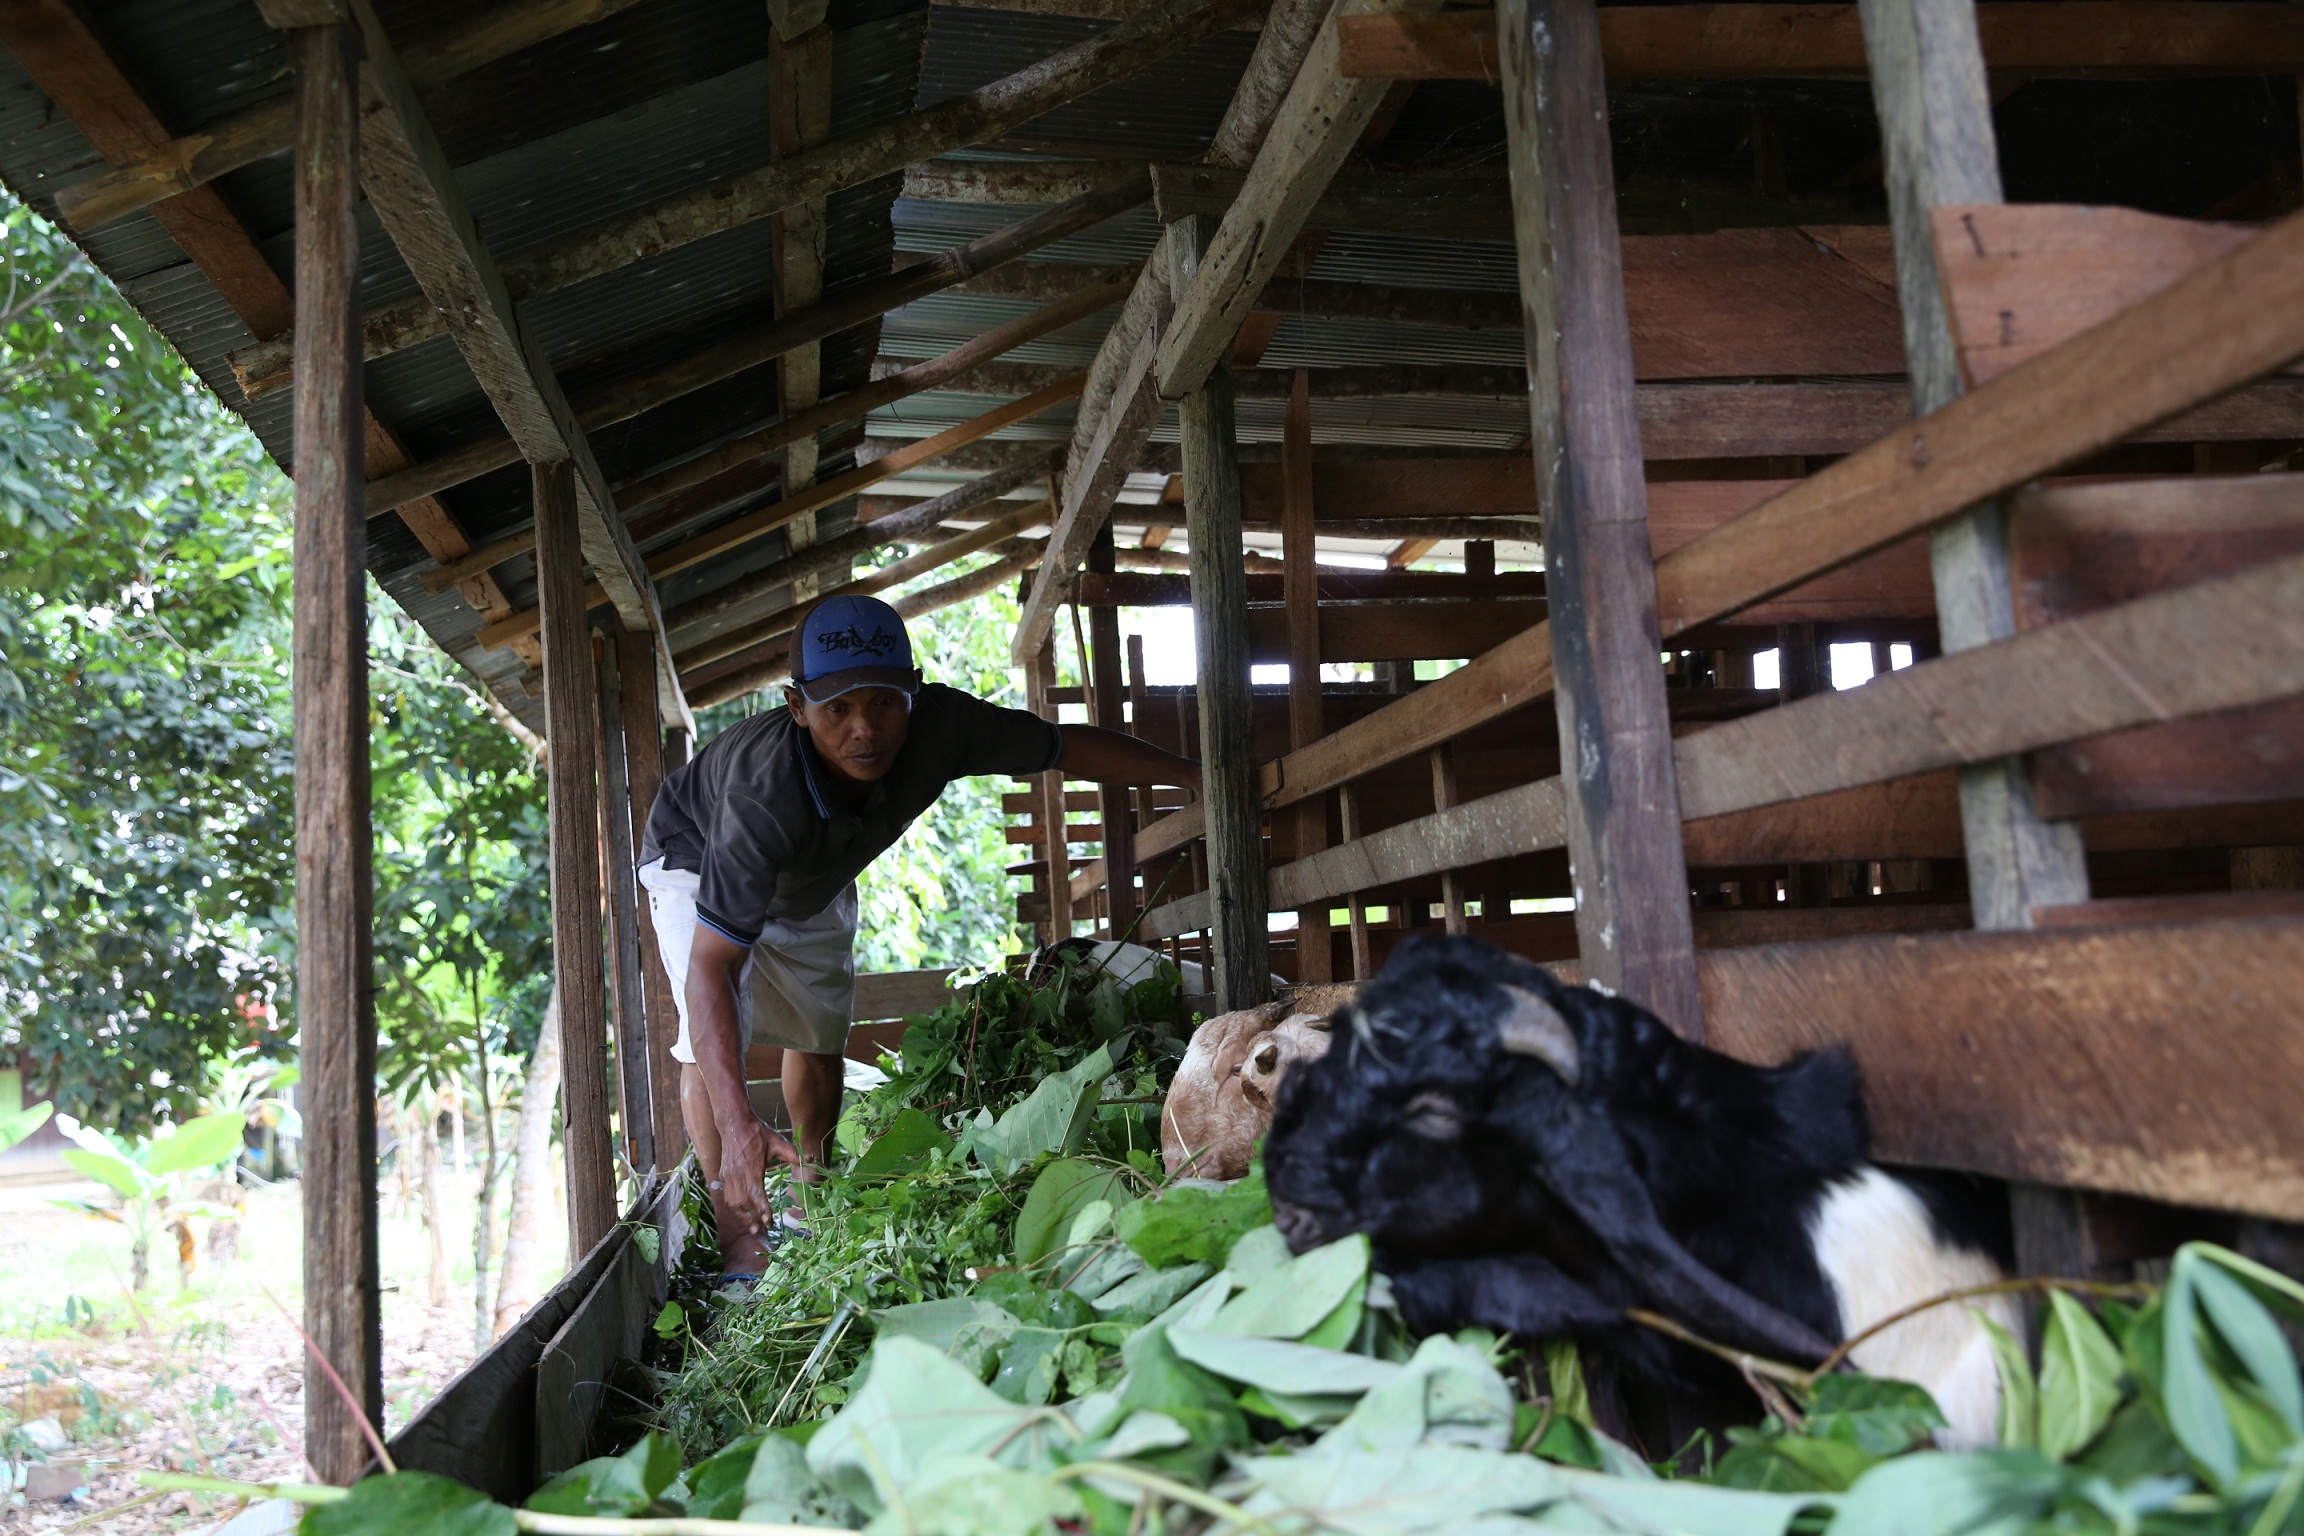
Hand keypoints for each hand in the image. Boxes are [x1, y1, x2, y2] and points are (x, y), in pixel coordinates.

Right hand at [715, 1113, 801, 1233]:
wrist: (734, 1123)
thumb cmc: (757, 1133)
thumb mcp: (777, 1140)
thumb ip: (791, 1153)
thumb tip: (809, 1159)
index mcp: (752, 1166)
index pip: (756, 1193)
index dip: (762, 1208)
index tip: (769, 1219)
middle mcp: (738, 1173)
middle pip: (743, 1202)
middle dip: (753, 1218)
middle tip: (763, 1229)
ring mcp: (728, 1175)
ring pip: (733, 1202)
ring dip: (743, 1216)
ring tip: (753, 1227)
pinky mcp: (724, 1175)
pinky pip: (728, 1197)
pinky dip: (735, 1208)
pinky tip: (743, 1215)